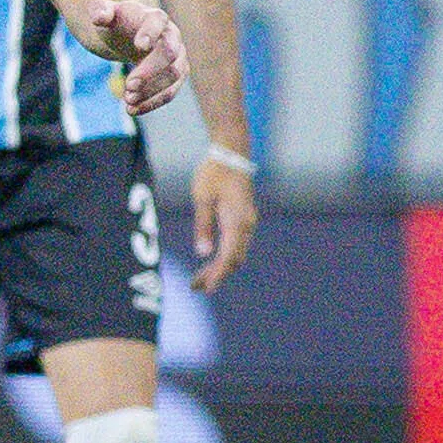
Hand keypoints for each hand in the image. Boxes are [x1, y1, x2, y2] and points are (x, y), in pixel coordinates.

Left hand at [90, 0, 184, 114]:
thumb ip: (100, 11)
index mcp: (155, 17)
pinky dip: (153, 103)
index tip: (139, 46)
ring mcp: (178, 57)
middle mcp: (172, 36)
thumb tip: (99, 17)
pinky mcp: (176, 76)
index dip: (150, 33)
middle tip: (128, 85)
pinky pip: (171, 92)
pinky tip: (132, 109)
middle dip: (150, 71)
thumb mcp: (105, 13)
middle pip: (169, 54)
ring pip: (174, 76)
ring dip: (152, 90)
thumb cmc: (118, 22)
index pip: (157, 22)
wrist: (130, 34)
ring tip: (127, 100)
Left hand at [188, 150, 254, 292]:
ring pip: (236, 254)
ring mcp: (247, 223)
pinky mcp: (243, 220)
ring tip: (198, 280)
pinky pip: (236, 246)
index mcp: (237, 221)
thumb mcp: (202, 197)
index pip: (228, 256)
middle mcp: (246, 225)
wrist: (231, 154)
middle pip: (234, 260)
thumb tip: (202, 252)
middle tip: (195, 287)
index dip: (217, 274)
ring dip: (219, 268)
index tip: (206, 288)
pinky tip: (209, 263)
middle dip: (216, 276)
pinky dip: (223, 258)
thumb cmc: (214, 173)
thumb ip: (203, 225)